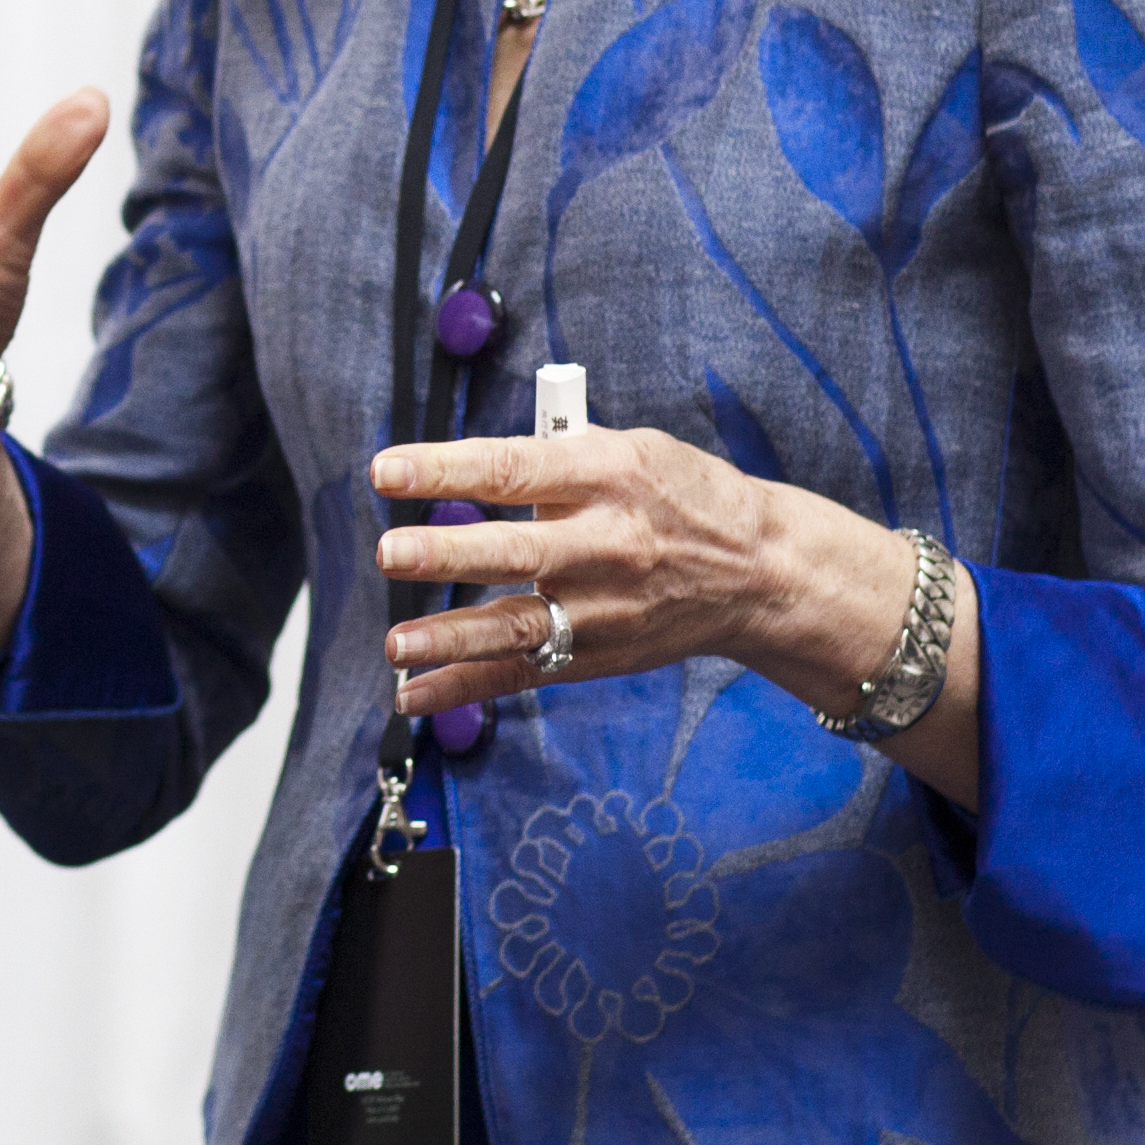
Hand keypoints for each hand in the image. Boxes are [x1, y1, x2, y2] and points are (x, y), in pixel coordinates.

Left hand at [367, 421, 803, 716]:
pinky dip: (464, 686)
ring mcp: (601, 608)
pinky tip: (412, 693)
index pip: (513, 470)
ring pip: (517, 625)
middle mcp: (603, 544)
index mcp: (606, 475)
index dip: (447, 470)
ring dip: (451, 638)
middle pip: (515, 550)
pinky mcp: (595, 654)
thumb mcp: (632, 450)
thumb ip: (554, 457)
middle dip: (449, 554)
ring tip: (396, 643)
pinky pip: (521, 673)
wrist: (759, 572)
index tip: (386, 471)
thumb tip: (467, 466)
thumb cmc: (682, 497)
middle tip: (392, 552)